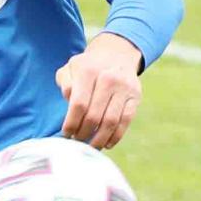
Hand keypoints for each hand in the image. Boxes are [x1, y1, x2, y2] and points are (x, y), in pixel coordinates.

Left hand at [55, 33, 141, 149]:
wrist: (116, 54)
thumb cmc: (87, 67)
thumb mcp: (71, 68)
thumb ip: (65, 83)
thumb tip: (68, 100)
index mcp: (88, 71)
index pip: (79, 104)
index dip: (72, 123)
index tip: (67, 134)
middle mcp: (108, 78)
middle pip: (94, 116)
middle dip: (83, 134)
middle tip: (77, 141)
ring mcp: (124, 88)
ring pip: (110, 122)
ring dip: (99, 139)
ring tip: (91, 146)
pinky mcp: (135, 97)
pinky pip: (126, 121)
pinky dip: (116, 137)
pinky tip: (107, 143)